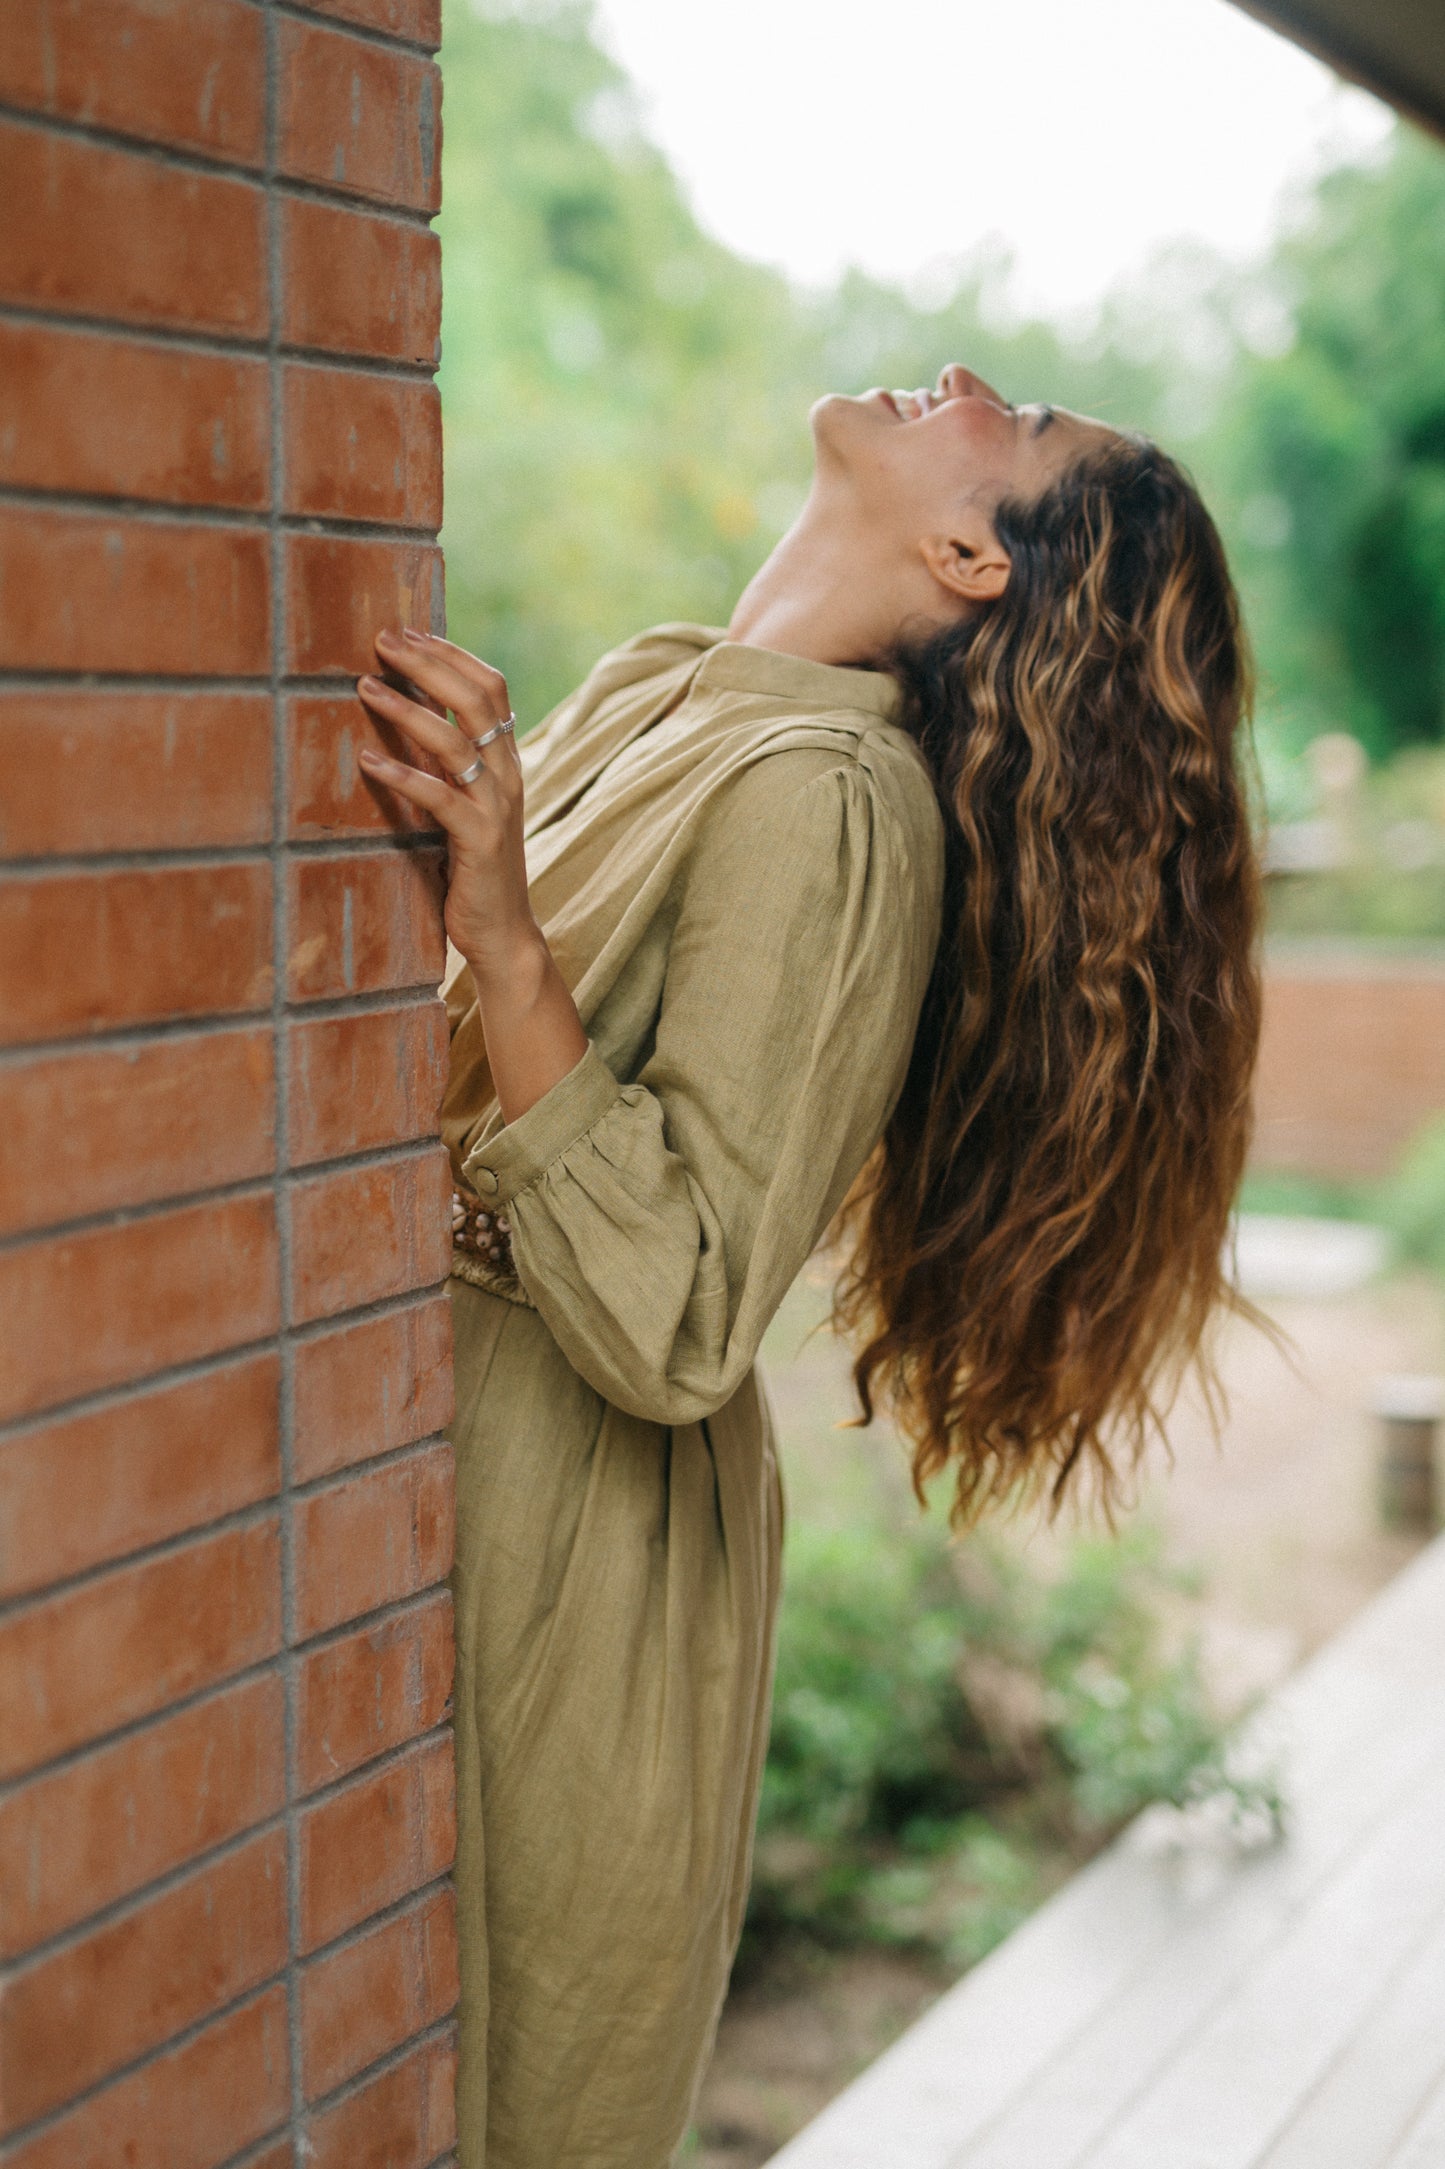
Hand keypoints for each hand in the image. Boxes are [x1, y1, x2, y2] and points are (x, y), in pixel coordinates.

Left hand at [356, 628, 588, 1123]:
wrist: (502, 932)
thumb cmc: (471, 867)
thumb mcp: (462, 804)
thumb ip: (446, 764)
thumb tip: (403, 718)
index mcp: (506, 760)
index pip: (491, 686)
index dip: (450, 653)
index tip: (406, 629)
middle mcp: (508, 775)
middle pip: (479, 698)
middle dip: (429, 663)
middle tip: (383, 639)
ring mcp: (497, 807)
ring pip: (457, 741)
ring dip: (408, 709)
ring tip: (366, 686)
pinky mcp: (479, 841)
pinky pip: (441, 798)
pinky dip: (404, 776)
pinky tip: (369, 761)